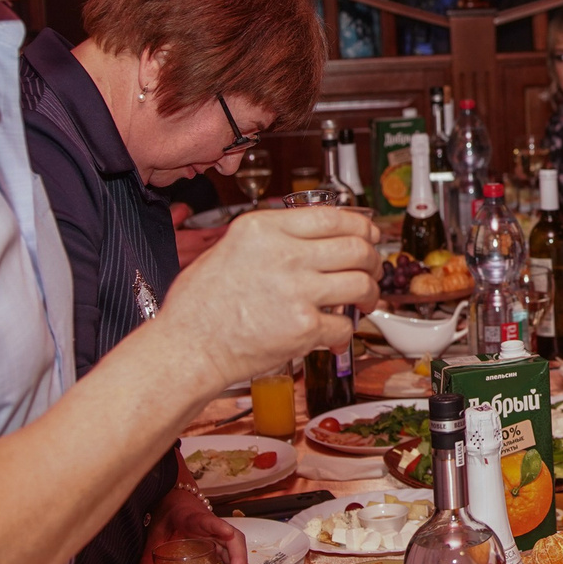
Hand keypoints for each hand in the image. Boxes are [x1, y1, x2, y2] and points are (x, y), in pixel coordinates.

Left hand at [148, 485, 256, 563]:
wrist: (177, 500)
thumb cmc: (168, 514)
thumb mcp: (155, 534)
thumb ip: (146, 557)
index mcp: (193, 518)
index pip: (207, 521)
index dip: (217, 527)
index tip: (227, 533)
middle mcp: (212, 527)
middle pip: (231, 541)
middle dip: (238, 561)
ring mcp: (219, 535)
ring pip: (236, 552)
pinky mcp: (220, 544)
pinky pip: (232, 558)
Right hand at [155, 206, 375, 389]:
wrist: (188, 347)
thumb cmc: (199, 304)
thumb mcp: (230, 247)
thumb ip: (271, 237)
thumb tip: (313, 238)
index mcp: (264, 229)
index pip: (333, 216)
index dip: (361, 226)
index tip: (368, 235)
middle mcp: (285, 254)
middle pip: (356, 247)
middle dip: (374, 259)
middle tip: (372, 269)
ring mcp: (298, 291)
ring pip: (360, 283)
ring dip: (369, 293)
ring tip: (363, 301)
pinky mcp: (304, 328)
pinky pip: (344, 325)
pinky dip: (345, 331)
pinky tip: (335, 332)